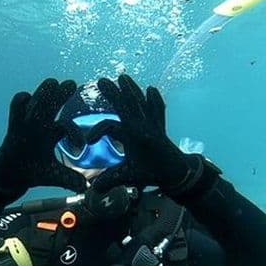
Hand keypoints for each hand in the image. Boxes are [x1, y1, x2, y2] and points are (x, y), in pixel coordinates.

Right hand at [0, 78, 86, 193]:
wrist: (11, 176)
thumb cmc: (34, 171)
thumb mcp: (54, 175)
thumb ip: (69, 178)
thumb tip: (86, 188)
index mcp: (52, 134)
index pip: (66, 126)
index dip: (75, 133)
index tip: (81, 146)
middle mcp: (42, 124)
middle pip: (53, 103)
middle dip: (61, 94)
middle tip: (71, 84)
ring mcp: (27, 122)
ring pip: (37, 99)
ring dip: (44, 92)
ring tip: (53, 84)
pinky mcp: (14, 124)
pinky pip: (17, 105)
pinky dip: (22, 100)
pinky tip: (28, 100)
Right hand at [92, 75, 189, 193]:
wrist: (177, 173)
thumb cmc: (152, 174)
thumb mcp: (129, 177)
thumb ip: (110, 181)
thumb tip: (93, 189)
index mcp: (133, 136)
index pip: (110, 127)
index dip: (97, 132)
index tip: (87, 143)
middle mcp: (142, 126)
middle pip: (125, 105)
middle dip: (113, 93)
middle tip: (102, 81)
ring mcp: (152, 124)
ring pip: (141, 102)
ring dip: (132, 89)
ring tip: (123, 77)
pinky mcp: (160, 127)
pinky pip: (157, 110)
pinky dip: (154, 101)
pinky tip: (152, 90)